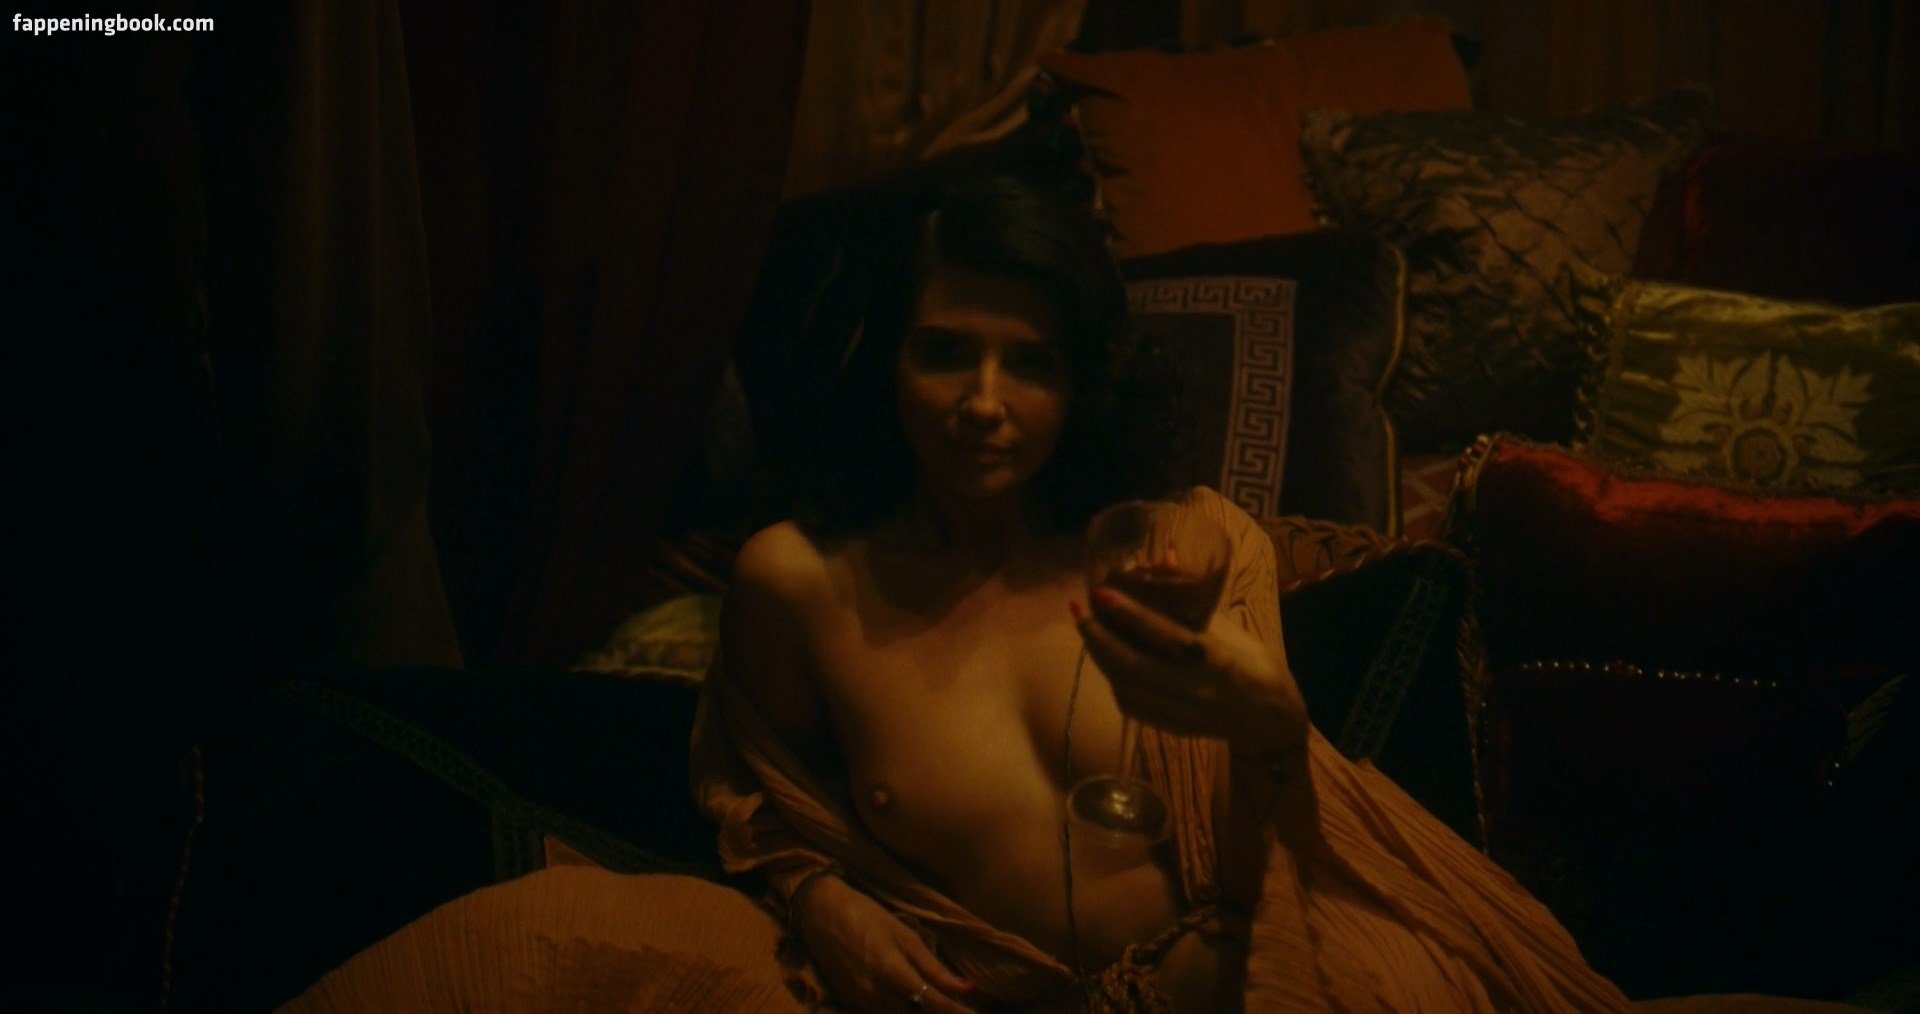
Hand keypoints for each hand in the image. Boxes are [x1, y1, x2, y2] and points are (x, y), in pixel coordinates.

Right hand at [794, 874, 975, 1011]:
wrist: (819, 912)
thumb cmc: (866, 915)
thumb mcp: (903, 935)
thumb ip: (933, 967)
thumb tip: (967, 988)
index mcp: (891, 972)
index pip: (932, 1003)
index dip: (956, 1013)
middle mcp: (873, 993)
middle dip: (939, 1013)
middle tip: (964, 1009)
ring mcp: (858, 1001)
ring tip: (940, 1005)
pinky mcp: (849, 1002)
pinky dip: (900, 1012)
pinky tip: (912, 1006)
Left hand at [1072, 585, 1307, 767]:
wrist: (1273, 722)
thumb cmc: (1254, 664)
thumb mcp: (1231, 629)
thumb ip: (1196, 598)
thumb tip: (1166, 555)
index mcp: (1217, 660)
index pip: (1167, 636)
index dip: (1130, 614)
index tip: (1100, 592)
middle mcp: (1197, 690)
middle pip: (1134, 666)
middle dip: (1099, 637)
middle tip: (1079, 610)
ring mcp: (1184, 714)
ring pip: (1127, 688)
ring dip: (1100, 658)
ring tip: (1086, 629)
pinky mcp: (1174, 729)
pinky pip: (1133, 707)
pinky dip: (1114, 682)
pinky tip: (1105, 661)